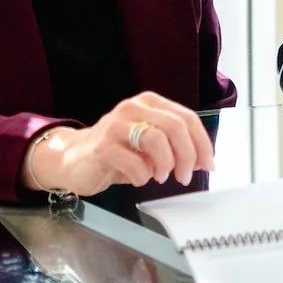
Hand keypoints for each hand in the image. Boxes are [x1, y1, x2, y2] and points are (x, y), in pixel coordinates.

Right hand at [21, 94, 214, 197]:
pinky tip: (139, 179)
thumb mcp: (150, 143)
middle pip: (175, 127)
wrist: (75, 159)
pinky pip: (134, 162)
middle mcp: (133, 108)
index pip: (187, 117)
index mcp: (150, 103)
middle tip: (185, 176)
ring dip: (166, 164)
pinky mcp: (102, 146)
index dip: (202, 143)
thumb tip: (201, 160)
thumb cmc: (118, 152)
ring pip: (156, 139)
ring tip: (161, 177)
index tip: (208, 165)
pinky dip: (143, 175)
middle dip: (187, 156)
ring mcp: (116, 125)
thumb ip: (174, 145)